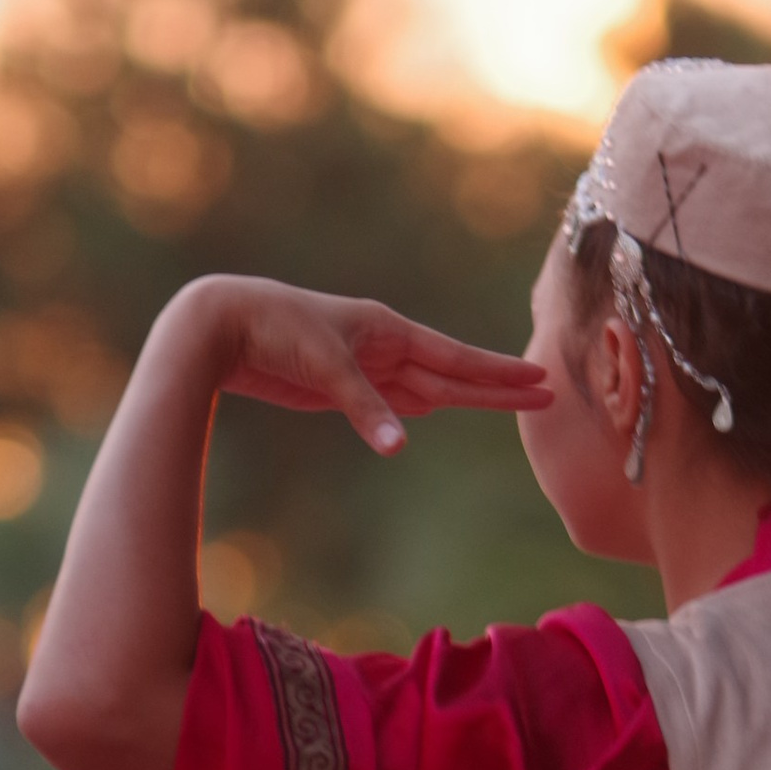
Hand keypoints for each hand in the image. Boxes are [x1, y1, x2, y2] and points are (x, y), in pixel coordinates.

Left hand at [205, 278, 549, 456]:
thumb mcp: (325, 367)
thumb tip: (401, 446)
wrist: (224, 322)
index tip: (539, 380)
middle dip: (498, 386)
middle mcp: (384, 346)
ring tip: (508, 401)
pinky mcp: (341, 386)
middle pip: (453, 373)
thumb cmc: (275, 330)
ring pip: (428, 387)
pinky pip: (392, 399)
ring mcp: (365, 366)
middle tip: (545, 395)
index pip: (456, 358)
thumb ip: (365, 408)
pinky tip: (431, 411)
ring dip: (467, 396)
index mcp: (388, 330)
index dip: (498, 374)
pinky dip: (416, 407)